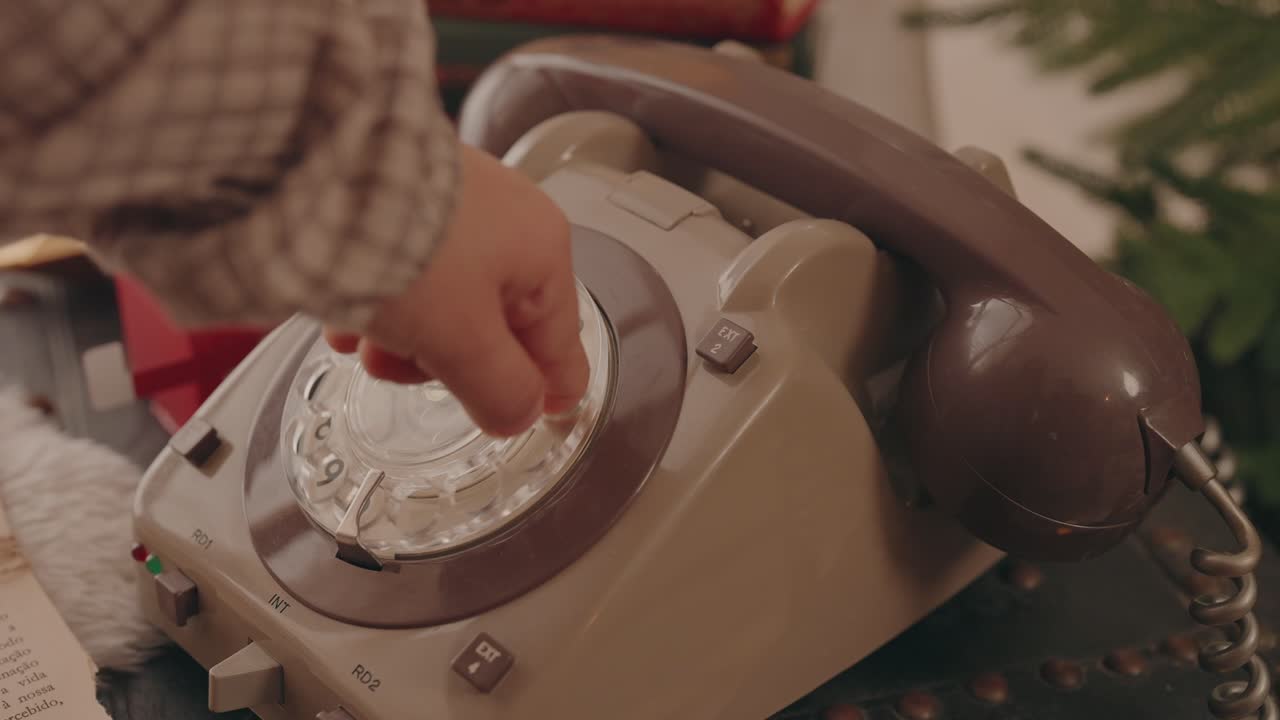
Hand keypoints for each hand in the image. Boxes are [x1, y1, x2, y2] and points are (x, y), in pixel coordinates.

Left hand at [324, 143, 588, 436]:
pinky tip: (343, 308)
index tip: (537, 416)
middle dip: (444, 362)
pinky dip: (379, 296)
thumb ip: (500, 391)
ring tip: (361, 336)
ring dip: (402, 336)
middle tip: (402, 369)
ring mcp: (457, 205)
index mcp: (542, 250)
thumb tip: (519, 415)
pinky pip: (406, 269)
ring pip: (443, 303)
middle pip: (492, 328)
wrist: (316, 170)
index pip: (561, 345)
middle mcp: (509, 221)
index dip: (544, 391)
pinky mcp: (406, 196)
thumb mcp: (461, 341)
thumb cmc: (401, 241)